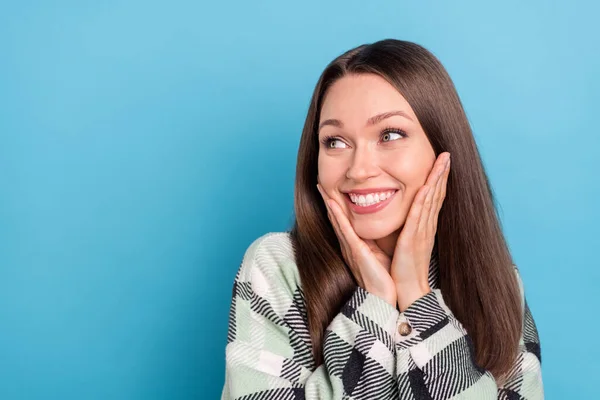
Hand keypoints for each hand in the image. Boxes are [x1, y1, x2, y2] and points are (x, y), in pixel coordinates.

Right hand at [316, 183, 396, 306]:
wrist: (383, 299)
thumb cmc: (384, 280)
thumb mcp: (379, 256)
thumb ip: (376, 244)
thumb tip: (379, 234)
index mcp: (355, 246)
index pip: (343, 222)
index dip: (335, 206)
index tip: (331, 191)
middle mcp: (348, 245)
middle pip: (335, 218)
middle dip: (327, 200)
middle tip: (319, 182)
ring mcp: (350, 248)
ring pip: (336, 220)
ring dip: (328, 203)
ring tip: (321, 187)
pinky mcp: (355, 252)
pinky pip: (344, 230)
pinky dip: (337, 216)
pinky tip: (332, 204)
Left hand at [391, 152, 450, 310]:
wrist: (407, 289)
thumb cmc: (403, 270)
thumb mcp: (406, 244)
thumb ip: (406, 230)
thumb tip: (404, 220)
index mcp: (424, 227)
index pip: (433, 199)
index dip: (438, 180)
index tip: (442, 164)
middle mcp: (426, 226)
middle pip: (437, 195)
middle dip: (442, 174)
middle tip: (447, 155)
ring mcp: (422, 231)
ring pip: (432, 199)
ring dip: (438, 179)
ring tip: (443, 161)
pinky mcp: (413, 237)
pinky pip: (419, 213)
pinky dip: (425, 197)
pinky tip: (428, 184)